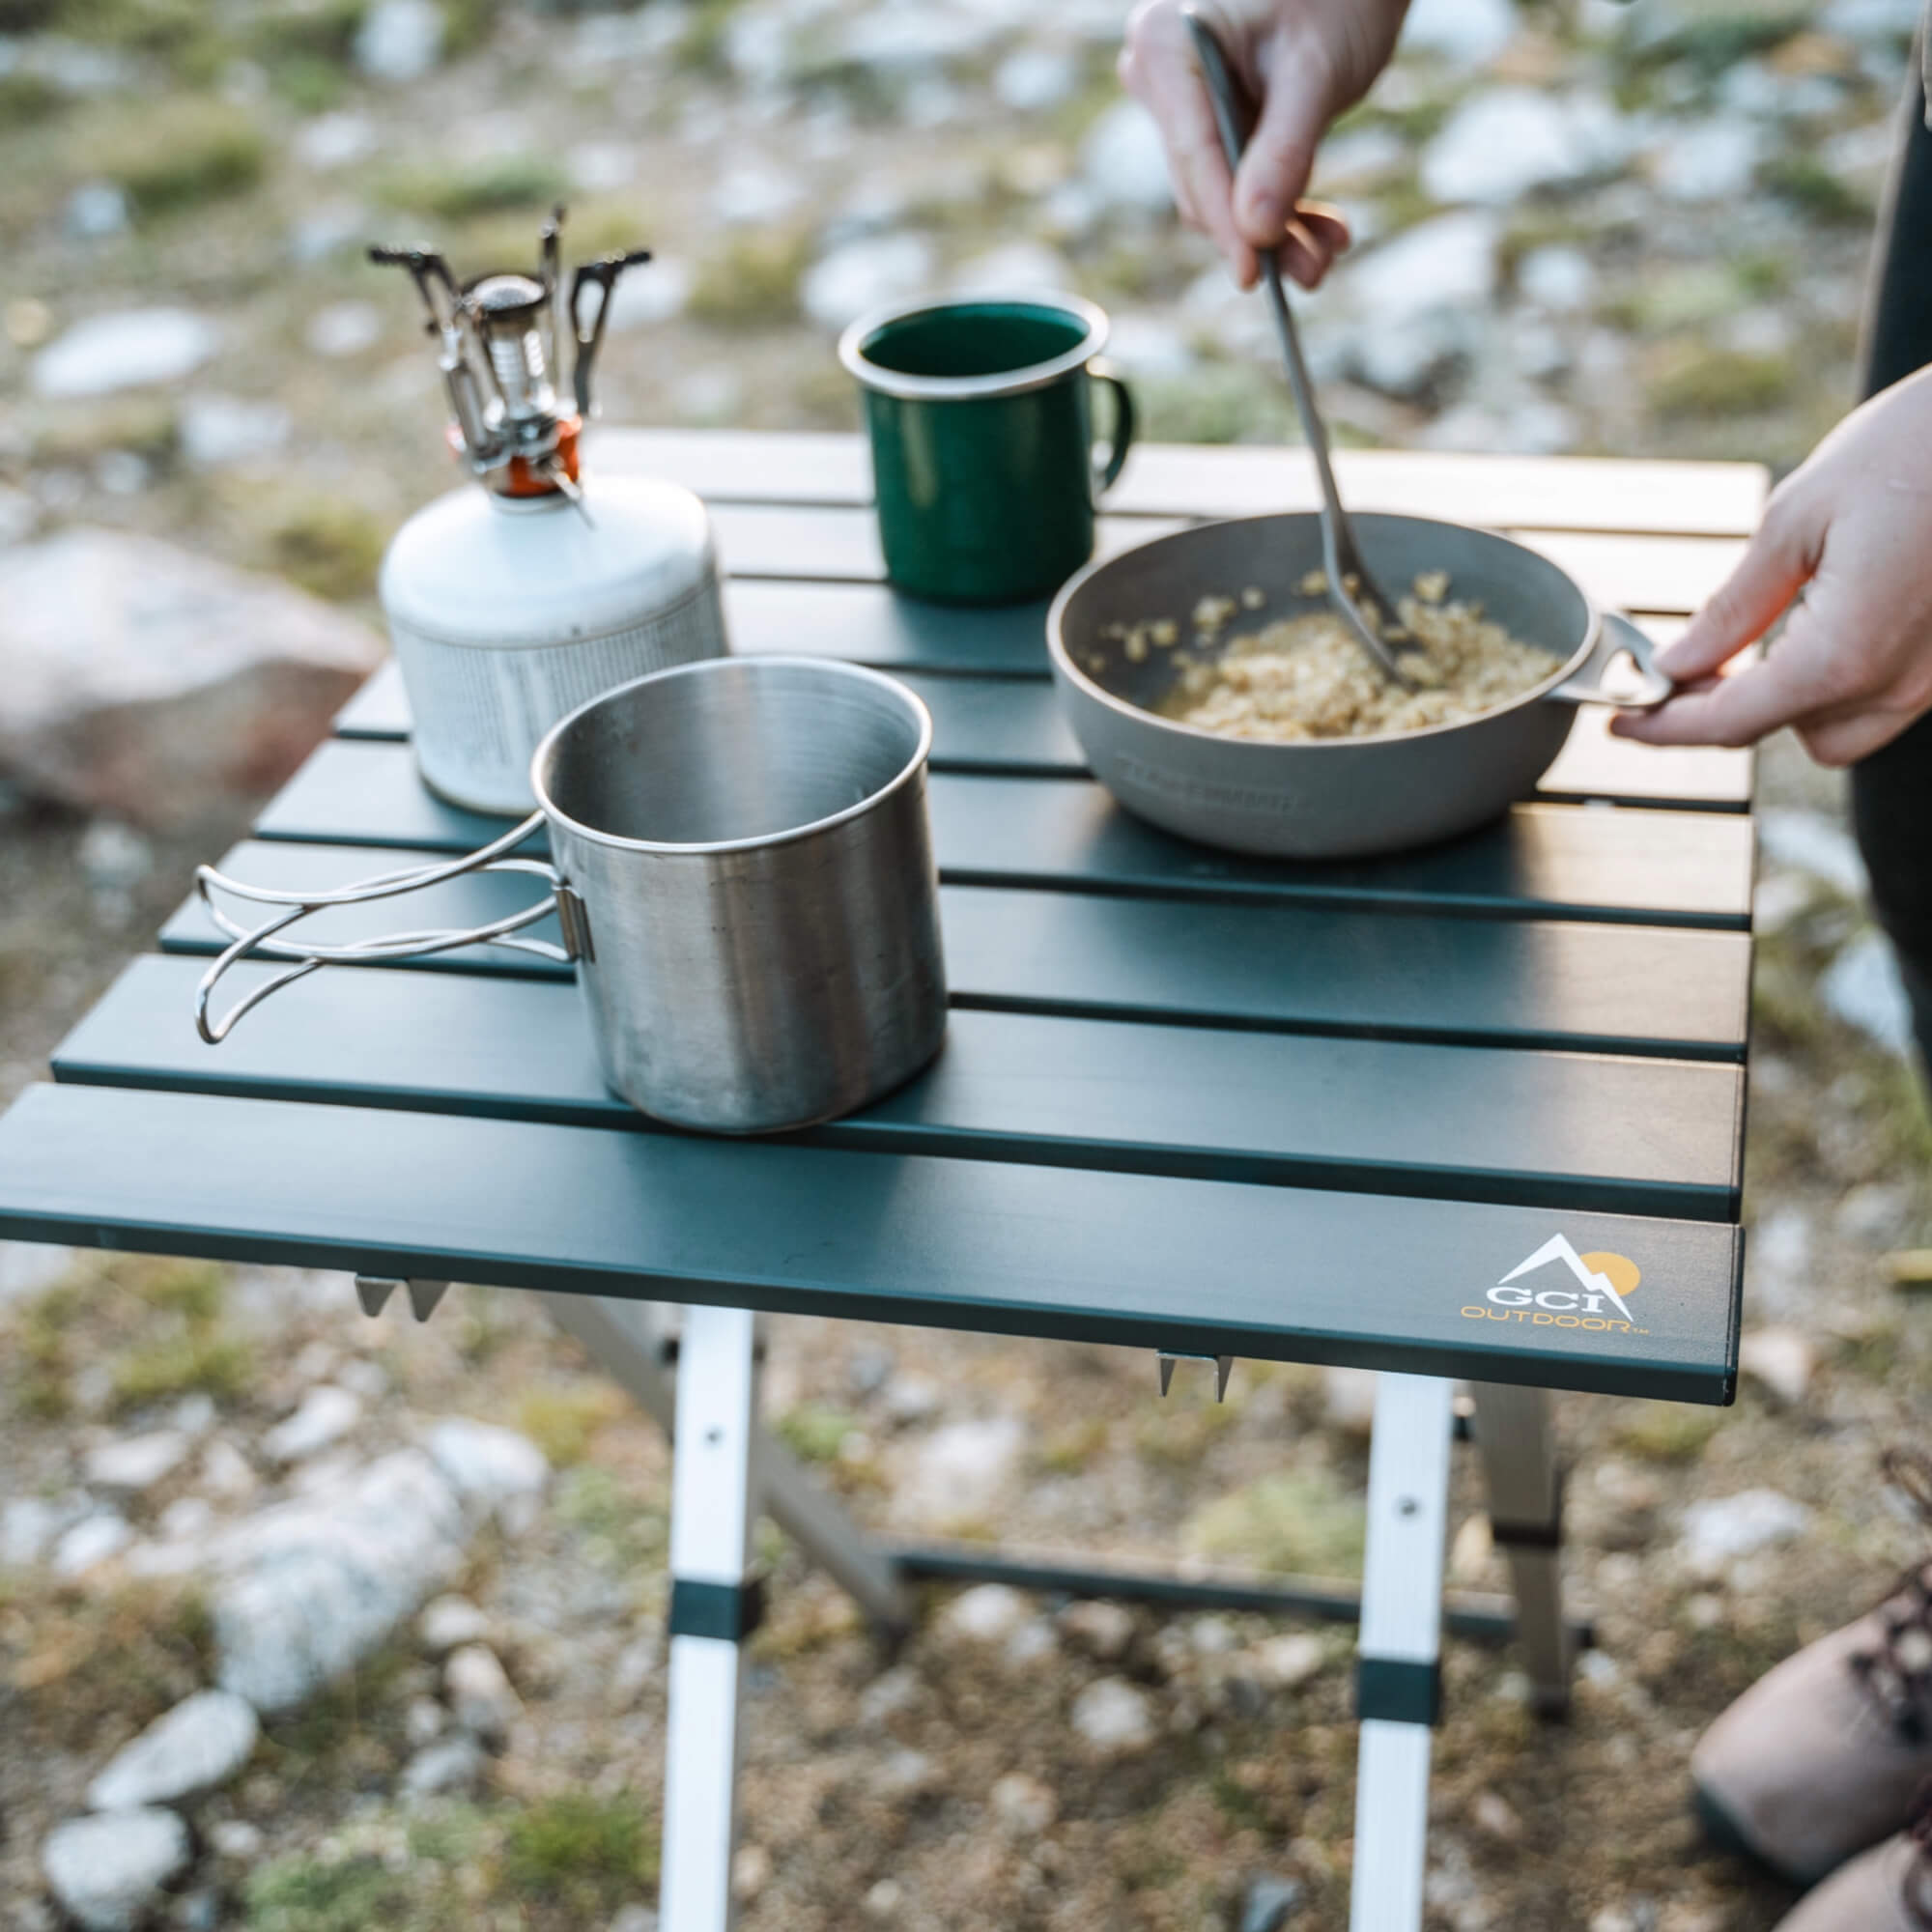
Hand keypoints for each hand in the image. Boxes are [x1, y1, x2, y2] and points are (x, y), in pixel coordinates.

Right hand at [1119, 0, 1408, 288]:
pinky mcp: (1206, 127)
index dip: (1224, 221)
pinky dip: (1279, 209)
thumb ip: (1284, 151)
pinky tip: (1322, 230)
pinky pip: (1235, 186)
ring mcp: (1179, 104)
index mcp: (1166, 42)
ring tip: (1329, 250)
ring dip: (1276, 231)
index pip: (1192, 153)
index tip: (1253, 273)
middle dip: (1258, 232)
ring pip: (1219, 196)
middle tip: (1315, 268)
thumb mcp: (1316, 72)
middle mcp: (1158, 74)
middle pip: (1201, 183)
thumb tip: (1254, 234)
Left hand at [1612, 365, 1931, 766]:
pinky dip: (1838, 677)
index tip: (1622, 720)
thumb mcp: (1798, 519)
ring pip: (1838, 728)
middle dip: (1727, 707)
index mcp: (1842, 656)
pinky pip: (1883, 697)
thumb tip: (1678, 662)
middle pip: (1783, 732)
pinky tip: (1817, 621)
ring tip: (1754, 638)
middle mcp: (1896, 684)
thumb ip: (1733, 608)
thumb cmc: (1916, 447)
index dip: (1664, 728)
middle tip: (1683, 663)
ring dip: (1789, 698)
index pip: (1730, 722)